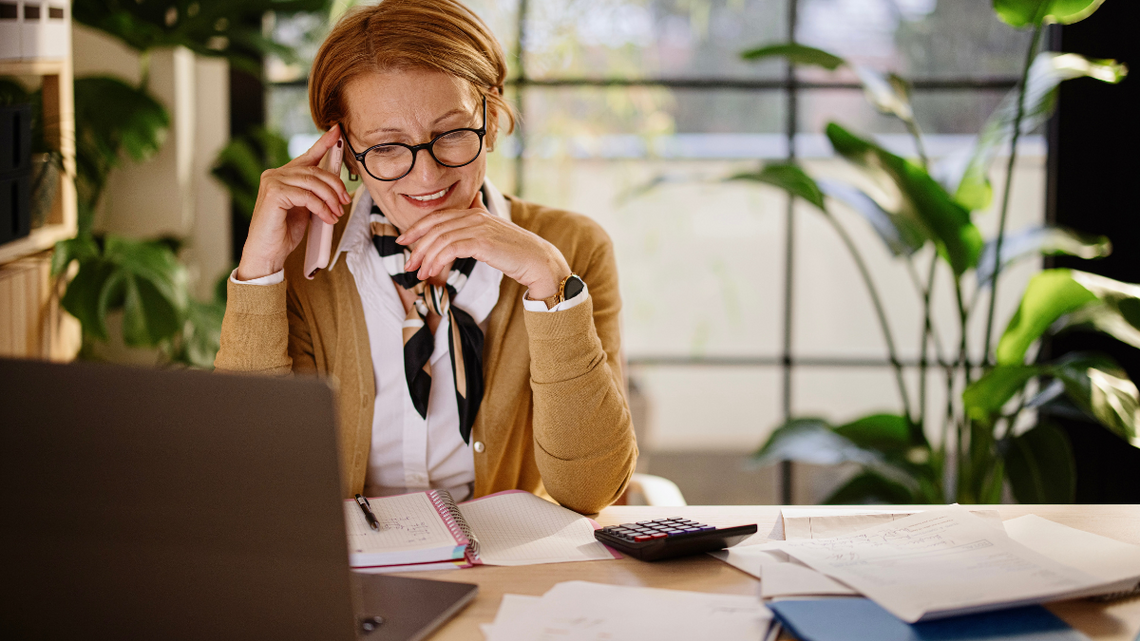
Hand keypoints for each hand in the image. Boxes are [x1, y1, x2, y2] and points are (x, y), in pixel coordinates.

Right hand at [236, 127, 350, 280]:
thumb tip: (336, 187)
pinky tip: (328, 218)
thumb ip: (314, 194)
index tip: (337, 132)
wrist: (267, 254)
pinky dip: (321, 207)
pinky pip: (307, 195)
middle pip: (315, 171)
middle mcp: (275, 174)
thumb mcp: (305, 209)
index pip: (307, 156)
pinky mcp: (274, 193)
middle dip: (335, 185)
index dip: (324, 143)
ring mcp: (272, 182)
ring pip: (313, 182)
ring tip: (336, 213)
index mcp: (283, 175)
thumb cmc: (283, 233)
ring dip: (330, 198)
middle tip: (345, 201)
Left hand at [398, 192, 571, 299]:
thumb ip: (477, 226)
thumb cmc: (516, 252)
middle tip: (407, 264)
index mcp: (475, 212)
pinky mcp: (482, 241)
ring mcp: (479, 227)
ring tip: (419, 273)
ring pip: (440, 238)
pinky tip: (432, 272)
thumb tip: (467, 219)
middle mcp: (475, 215)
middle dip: (417, 245)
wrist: (538, 261)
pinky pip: (451, 249)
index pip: (438, 216)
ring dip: (425, 257)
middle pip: (435, 226)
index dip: (418, 228)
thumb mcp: (493, 235)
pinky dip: (437, 260)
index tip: (404, 241)